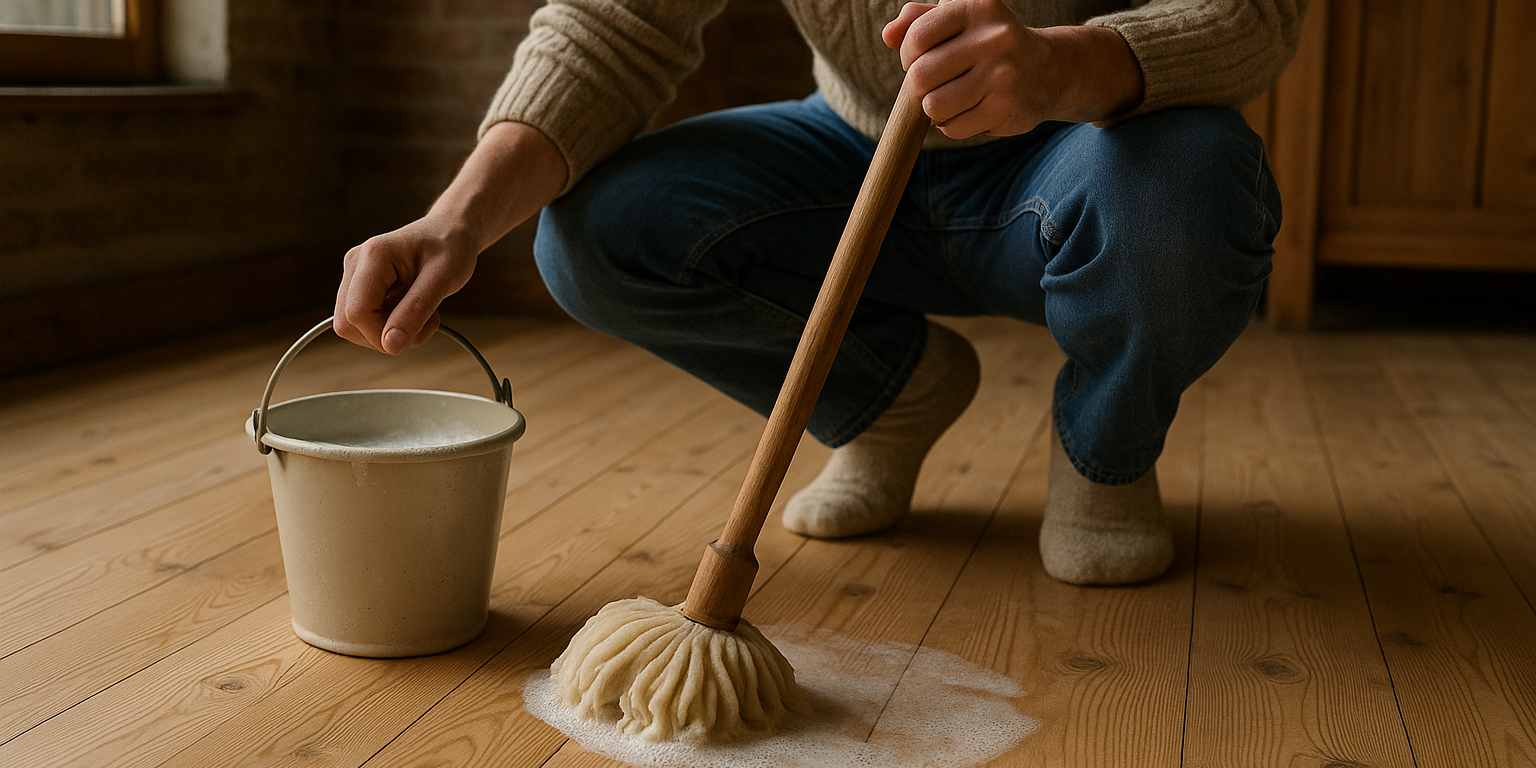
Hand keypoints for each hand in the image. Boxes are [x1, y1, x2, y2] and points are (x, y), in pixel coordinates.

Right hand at [331, 121, 567, 354]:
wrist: (450, 232)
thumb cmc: (451, 249)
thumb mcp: (443, 280)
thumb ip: (415, 312)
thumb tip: (390, 346)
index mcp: (373, 256)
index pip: (357, 313)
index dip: (383, 335)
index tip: (418, 331)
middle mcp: (355, 263)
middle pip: (347, 324)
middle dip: (385, 336)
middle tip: (423, 323)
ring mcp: (353, 274)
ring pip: (352, 325)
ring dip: (388, 333)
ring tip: (421, 313)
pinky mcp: (359, 284)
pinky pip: (362, 320)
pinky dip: (387, 325)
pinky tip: (410, 310)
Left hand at [882, 0, 1142, 138]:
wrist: (1049, 70)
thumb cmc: (989, 43)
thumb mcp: (960, 20)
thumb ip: (920, 20)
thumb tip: (888, 35)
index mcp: (977, 7)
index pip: (917, 37)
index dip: (908, 55)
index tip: (921, 58)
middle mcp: (994, 38)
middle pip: (920, 76)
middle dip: (918, 86)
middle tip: (935, 83)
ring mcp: (1003, 75)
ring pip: (934, 106)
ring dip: (934, 108)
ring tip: (952, 98)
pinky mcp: (1006, 109)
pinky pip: (953, 128)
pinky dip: (952, 125)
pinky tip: (971, 111)